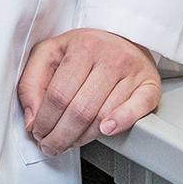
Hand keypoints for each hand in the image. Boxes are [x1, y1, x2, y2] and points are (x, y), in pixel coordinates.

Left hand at [18, 28, 162, 155]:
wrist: (123, 37)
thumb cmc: (85, 49)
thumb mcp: (50, 53)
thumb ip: (32, 83)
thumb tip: (32, 120)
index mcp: (83, 46)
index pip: (58, 94)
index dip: (45, 120)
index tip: (38, 132)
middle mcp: (111, 57)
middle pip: (80, 110)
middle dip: (61, 136)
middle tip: (51, 145)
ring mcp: (133, 72)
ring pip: (103, 116)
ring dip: (83, 138)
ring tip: (70, 142)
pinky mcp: (150, 86)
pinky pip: (137, 110)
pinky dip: (121, 123)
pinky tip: (106, 131)